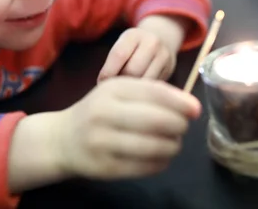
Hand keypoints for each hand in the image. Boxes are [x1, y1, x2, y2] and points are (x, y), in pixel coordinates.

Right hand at [55, 77, 200, 179]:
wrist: (62, 139)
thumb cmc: (98, 111)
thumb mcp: (117, 92)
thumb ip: (150, 93)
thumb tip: (190, 106)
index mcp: (112, 89)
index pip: (154, 92)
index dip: (180, 101)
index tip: (196, 109)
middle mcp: (105, 113)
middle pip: (156, 120)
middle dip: (179, 125)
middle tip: (183, 128)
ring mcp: (102, 142)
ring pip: (152, 146)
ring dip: (172, 146)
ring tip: (174, 143)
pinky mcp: (105, 167)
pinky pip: (144, 167)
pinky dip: (161, 163)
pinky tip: (161, 157)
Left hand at [98, 15, 189, 81]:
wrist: (162, 39)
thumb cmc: (134, 47)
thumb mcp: (123, 45)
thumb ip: (114, 60)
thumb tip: (104, 84)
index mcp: (133, 35)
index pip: (118, 55)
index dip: (107, 72)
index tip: (101, 82)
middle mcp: (151, 42)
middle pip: (132, 70)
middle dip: (121, 81)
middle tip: (115, 86)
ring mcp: (163, 55)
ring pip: (143, 80)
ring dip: (132, 87)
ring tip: (126, 88)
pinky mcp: (170, 68)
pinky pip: (153, 85)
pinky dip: (143, 90)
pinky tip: (138, 89)